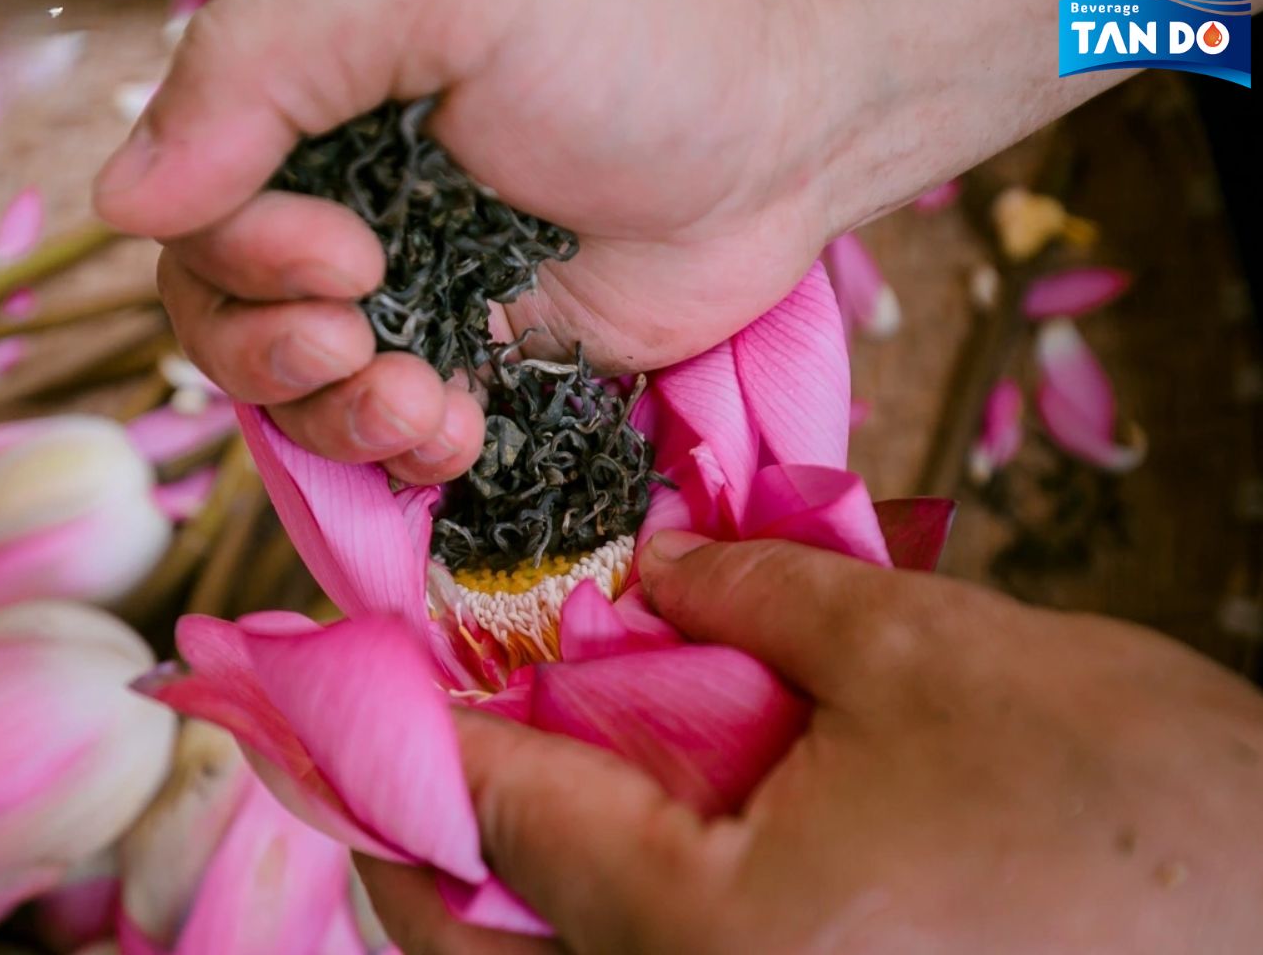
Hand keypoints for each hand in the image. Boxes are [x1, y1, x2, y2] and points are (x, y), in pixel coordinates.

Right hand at [94, 0, 850, 484]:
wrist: (784, 127)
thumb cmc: (627, 31)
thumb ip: (262, 67)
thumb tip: (121, 202)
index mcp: (304, 98)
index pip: (188, 207)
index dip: (237, 257)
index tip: (348, 257)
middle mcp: (333, 193)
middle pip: (215, 312)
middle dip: (272, 353)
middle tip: (361, 337)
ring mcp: (402, 286)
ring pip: (287, 389)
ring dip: (334, 418)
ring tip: (428, 405)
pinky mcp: (469, 357)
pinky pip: (379, 434)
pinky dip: (398, 451)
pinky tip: (461, 427)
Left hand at [358, 534, 1262, 953]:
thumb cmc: (1129, 803)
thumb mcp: (930, 652)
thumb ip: (760, 592)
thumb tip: (651, 567)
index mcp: (709, 932)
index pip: (496, 817)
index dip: (412, 727)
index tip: (354, 668)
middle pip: (475, 948)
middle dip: (411, 840)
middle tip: (386, 744)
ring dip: (486, 888)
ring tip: (477, 783)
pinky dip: (587, 910)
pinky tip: (607, 827)